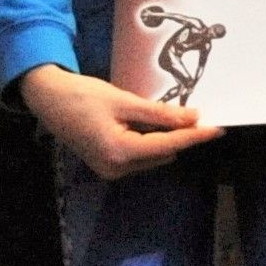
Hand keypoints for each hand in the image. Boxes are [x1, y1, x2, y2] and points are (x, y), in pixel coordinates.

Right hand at [20, 65, 219, 178]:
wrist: (47, 99)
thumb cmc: (81, 95)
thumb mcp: (123, 100)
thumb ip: (159, 113)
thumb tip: (192, 118)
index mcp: (120, 152)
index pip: (168, 144)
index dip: (194, 136)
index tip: (218, 128)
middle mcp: (116, 168)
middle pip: (161, 152)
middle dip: (177, 135)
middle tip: (192, 112)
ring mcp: (110, 170)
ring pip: (151, 156)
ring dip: (161, 138)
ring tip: (164, 114)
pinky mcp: (106, 165)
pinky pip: (137, 156)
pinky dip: (146, 141)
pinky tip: (143, 123)